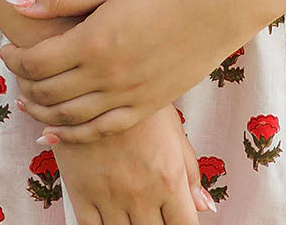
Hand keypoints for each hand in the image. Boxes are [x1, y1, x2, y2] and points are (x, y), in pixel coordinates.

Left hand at [0, 0, 244, 143]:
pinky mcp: (146, 108)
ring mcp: (126, 96)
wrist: (216, 7)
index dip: (14, 59)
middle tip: (16, 73)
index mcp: (93, 41)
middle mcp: (105, 76)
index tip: (6, 50)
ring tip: (28, 101)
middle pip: (47, 92)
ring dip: (41, 113)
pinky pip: (100, 131)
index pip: (36, 62)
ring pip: (69, 118)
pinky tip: (55, 133)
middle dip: (23, 84)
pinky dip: (72, 137)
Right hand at [51, 103, 217, 220]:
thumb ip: (190, 171)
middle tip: (157, 215)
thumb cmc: (138, 99)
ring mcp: (109, 196)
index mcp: (169, 178)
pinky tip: (111, 219)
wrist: (93, 76)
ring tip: (135, 214)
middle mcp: (141, 193)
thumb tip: (206, 205)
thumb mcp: (172, 128)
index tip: (180, 221)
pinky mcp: (80, 193)